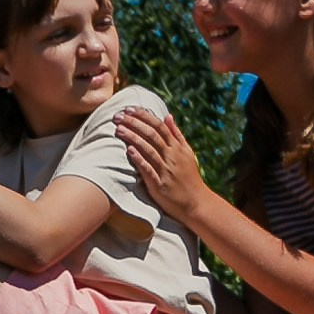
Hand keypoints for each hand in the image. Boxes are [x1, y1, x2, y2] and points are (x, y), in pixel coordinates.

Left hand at [118, 105, 208, 226]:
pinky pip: (148, 170)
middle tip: (117, 116)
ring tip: (118, 129)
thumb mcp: (187, 154)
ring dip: (133, 138)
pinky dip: (139, 159)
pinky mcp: (160, 185)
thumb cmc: (190, 178)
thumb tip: (168, 116)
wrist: (196, 203)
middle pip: (152, 134)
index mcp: (177, 147)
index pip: (159, 126)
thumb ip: (177, 135)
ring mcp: (166, 170)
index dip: (143, 116)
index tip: (129, 109)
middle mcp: (172, 156)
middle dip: (134, 123)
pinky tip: (129, 151)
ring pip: (149, 149)